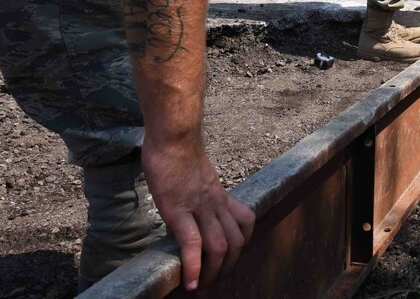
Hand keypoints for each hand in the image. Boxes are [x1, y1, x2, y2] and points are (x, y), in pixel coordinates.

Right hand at [141, 138, 255, 290]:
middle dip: (228, 265)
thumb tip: (188, 199)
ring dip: (212, 272)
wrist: (173, 134)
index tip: (227, 255)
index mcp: (220, 194)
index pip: (245, 221)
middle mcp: (215, 203)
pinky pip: (192, 244)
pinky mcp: (178, 210)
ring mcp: (199, 207)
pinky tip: (188, 282)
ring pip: (219, 246)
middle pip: (236, 241)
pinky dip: (192, 267)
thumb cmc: (178, 148)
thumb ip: (198, 188)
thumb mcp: (196, 172)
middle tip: (214, 278)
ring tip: (201, 286)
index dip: (241, 242)